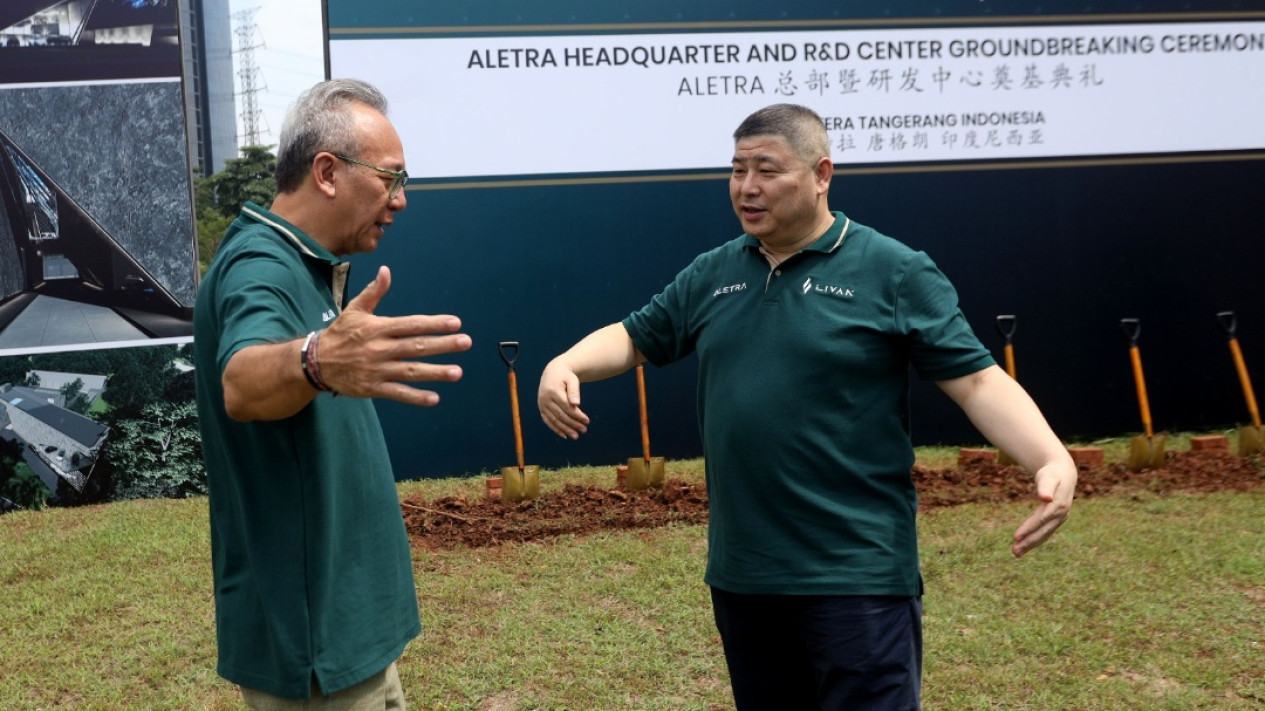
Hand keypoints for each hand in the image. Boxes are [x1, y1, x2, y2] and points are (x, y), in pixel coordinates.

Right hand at [318, 265, 471, 405]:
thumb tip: (386, 270)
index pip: (411, 324)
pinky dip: (415, 397)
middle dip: (443, 344)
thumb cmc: (339, 333)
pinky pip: (398, 393)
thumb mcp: (355, 309)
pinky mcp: (373, 388)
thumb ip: (374, 292)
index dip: (434, 323)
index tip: (455, 322)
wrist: (316, 362)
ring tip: (458, 372)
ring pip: (411, 371)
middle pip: (417, 346)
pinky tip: (434, 398)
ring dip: (436, 372)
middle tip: (466, 342)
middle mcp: (380, 349)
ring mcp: (377, 370)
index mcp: (378, 328)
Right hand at [537, 358, 589, 439]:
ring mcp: (542, 404)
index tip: (587, 421)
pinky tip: (564, 435)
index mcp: (553, 391)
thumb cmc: (565, 376)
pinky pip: (548, 421)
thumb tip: (576, 404)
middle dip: (573, 424)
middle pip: (561, 415)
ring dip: (565, 429)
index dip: (577, 415)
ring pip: (554, 420)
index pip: (567, 407)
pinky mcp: (541, 408)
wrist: (553, 372)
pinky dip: (555, 429)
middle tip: (584, 430)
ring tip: (576, 436)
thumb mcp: (572, 380)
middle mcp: (545, 399)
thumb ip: (574, 391)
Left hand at [1011, 462, 1076, 557]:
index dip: (1029, 528)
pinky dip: (1035, 541)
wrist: (1064, 473)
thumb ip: (1045, 487)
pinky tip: (1025, 547)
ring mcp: (1060, 519)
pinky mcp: (1056, 520)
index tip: (1016, 537)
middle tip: (1014, 551)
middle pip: (1043, 531)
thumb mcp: (1048, 476)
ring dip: (1031, 544)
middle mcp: (1061, 514)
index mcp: (1058, 505)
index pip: (1041, 519)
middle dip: (1029, 541)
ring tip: (1016, 553)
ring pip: (1044, 534)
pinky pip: (1045, 533)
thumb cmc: (1052, 474)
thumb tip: (1046, 498)